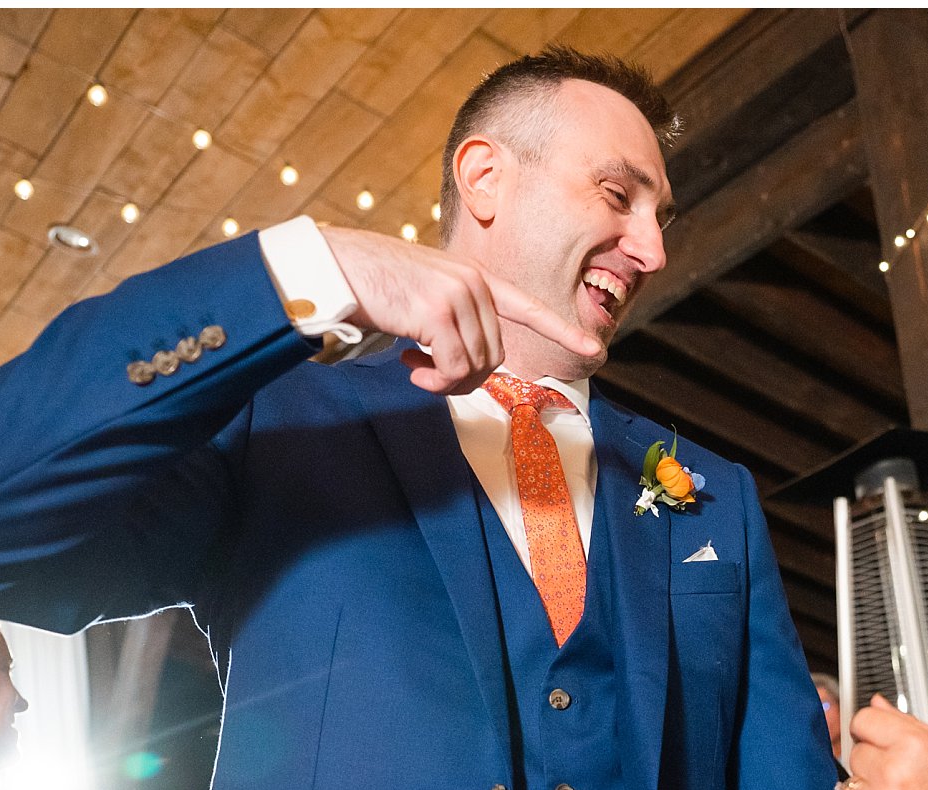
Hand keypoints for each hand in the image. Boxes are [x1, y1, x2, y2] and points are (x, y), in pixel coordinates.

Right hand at [318, 226, 599, 393]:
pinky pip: (454, 367)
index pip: (527, 306)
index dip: (561, 329)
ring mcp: (458, 294)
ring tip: (417, 370)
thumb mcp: (423, 297)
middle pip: (495, 354)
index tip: (593, 348)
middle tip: (427, 375)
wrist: (333, 268)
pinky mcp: (437, 311)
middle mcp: (473, 282)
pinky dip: (434, 380)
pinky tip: (410, 367)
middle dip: (466, 377)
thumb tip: (470, 365)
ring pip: (477, 365)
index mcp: (474, 277)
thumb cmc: (374, 287)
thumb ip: (454, 320)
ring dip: (447, 382)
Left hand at [846, 696, 927, 789]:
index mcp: (913, 750)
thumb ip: (911, 726)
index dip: (875, 729)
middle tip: (906, 777)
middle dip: (877, 760)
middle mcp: (889, 779)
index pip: (863, 721)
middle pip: (857, 753)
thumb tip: (878, 705)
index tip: (881, 737)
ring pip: (853, 786)